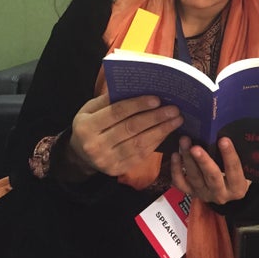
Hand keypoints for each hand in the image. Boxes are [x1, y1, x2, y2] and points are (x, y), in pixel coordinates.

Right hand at [67, 93, 183, 177]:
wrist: (81, 156)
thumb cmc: (90, 126)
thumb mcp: (90, 110)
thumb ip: (109, 100)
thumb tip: (136, 87)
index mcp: (86, 127)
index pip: (116, 112)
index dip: (138, 105)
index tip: (157, 99)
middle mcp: (95, 146)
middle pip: (131, 128)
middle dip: (155, 117)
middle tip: (174, 109)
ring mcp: (107, 160)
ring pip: (139, 143)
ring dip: (162, 130)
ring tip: (177, 119)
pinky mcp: (119, 170)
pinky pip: (142, 154)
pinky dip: (157, 142)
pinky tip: (167, 131)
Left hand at [170, 136, 250, 204]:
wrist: (228, 190)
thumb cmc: (237, 173)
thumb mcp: (244, 166)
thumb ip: (239, 155)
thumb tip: (229, 131)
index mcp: (237, 187)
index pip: (234, 169)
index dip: (229, 155)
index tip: (224, 140)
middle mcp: (221, 194)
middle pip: (212, 176)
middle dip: (203, 160)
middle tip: (195, 147)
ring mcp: (204, 194)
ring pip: (194, 178)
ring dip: (187, 159)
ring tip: (184, 142)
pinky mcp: (192, 193)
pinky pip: (180, 183)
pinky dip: (176, 170)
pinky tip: (175, 155)